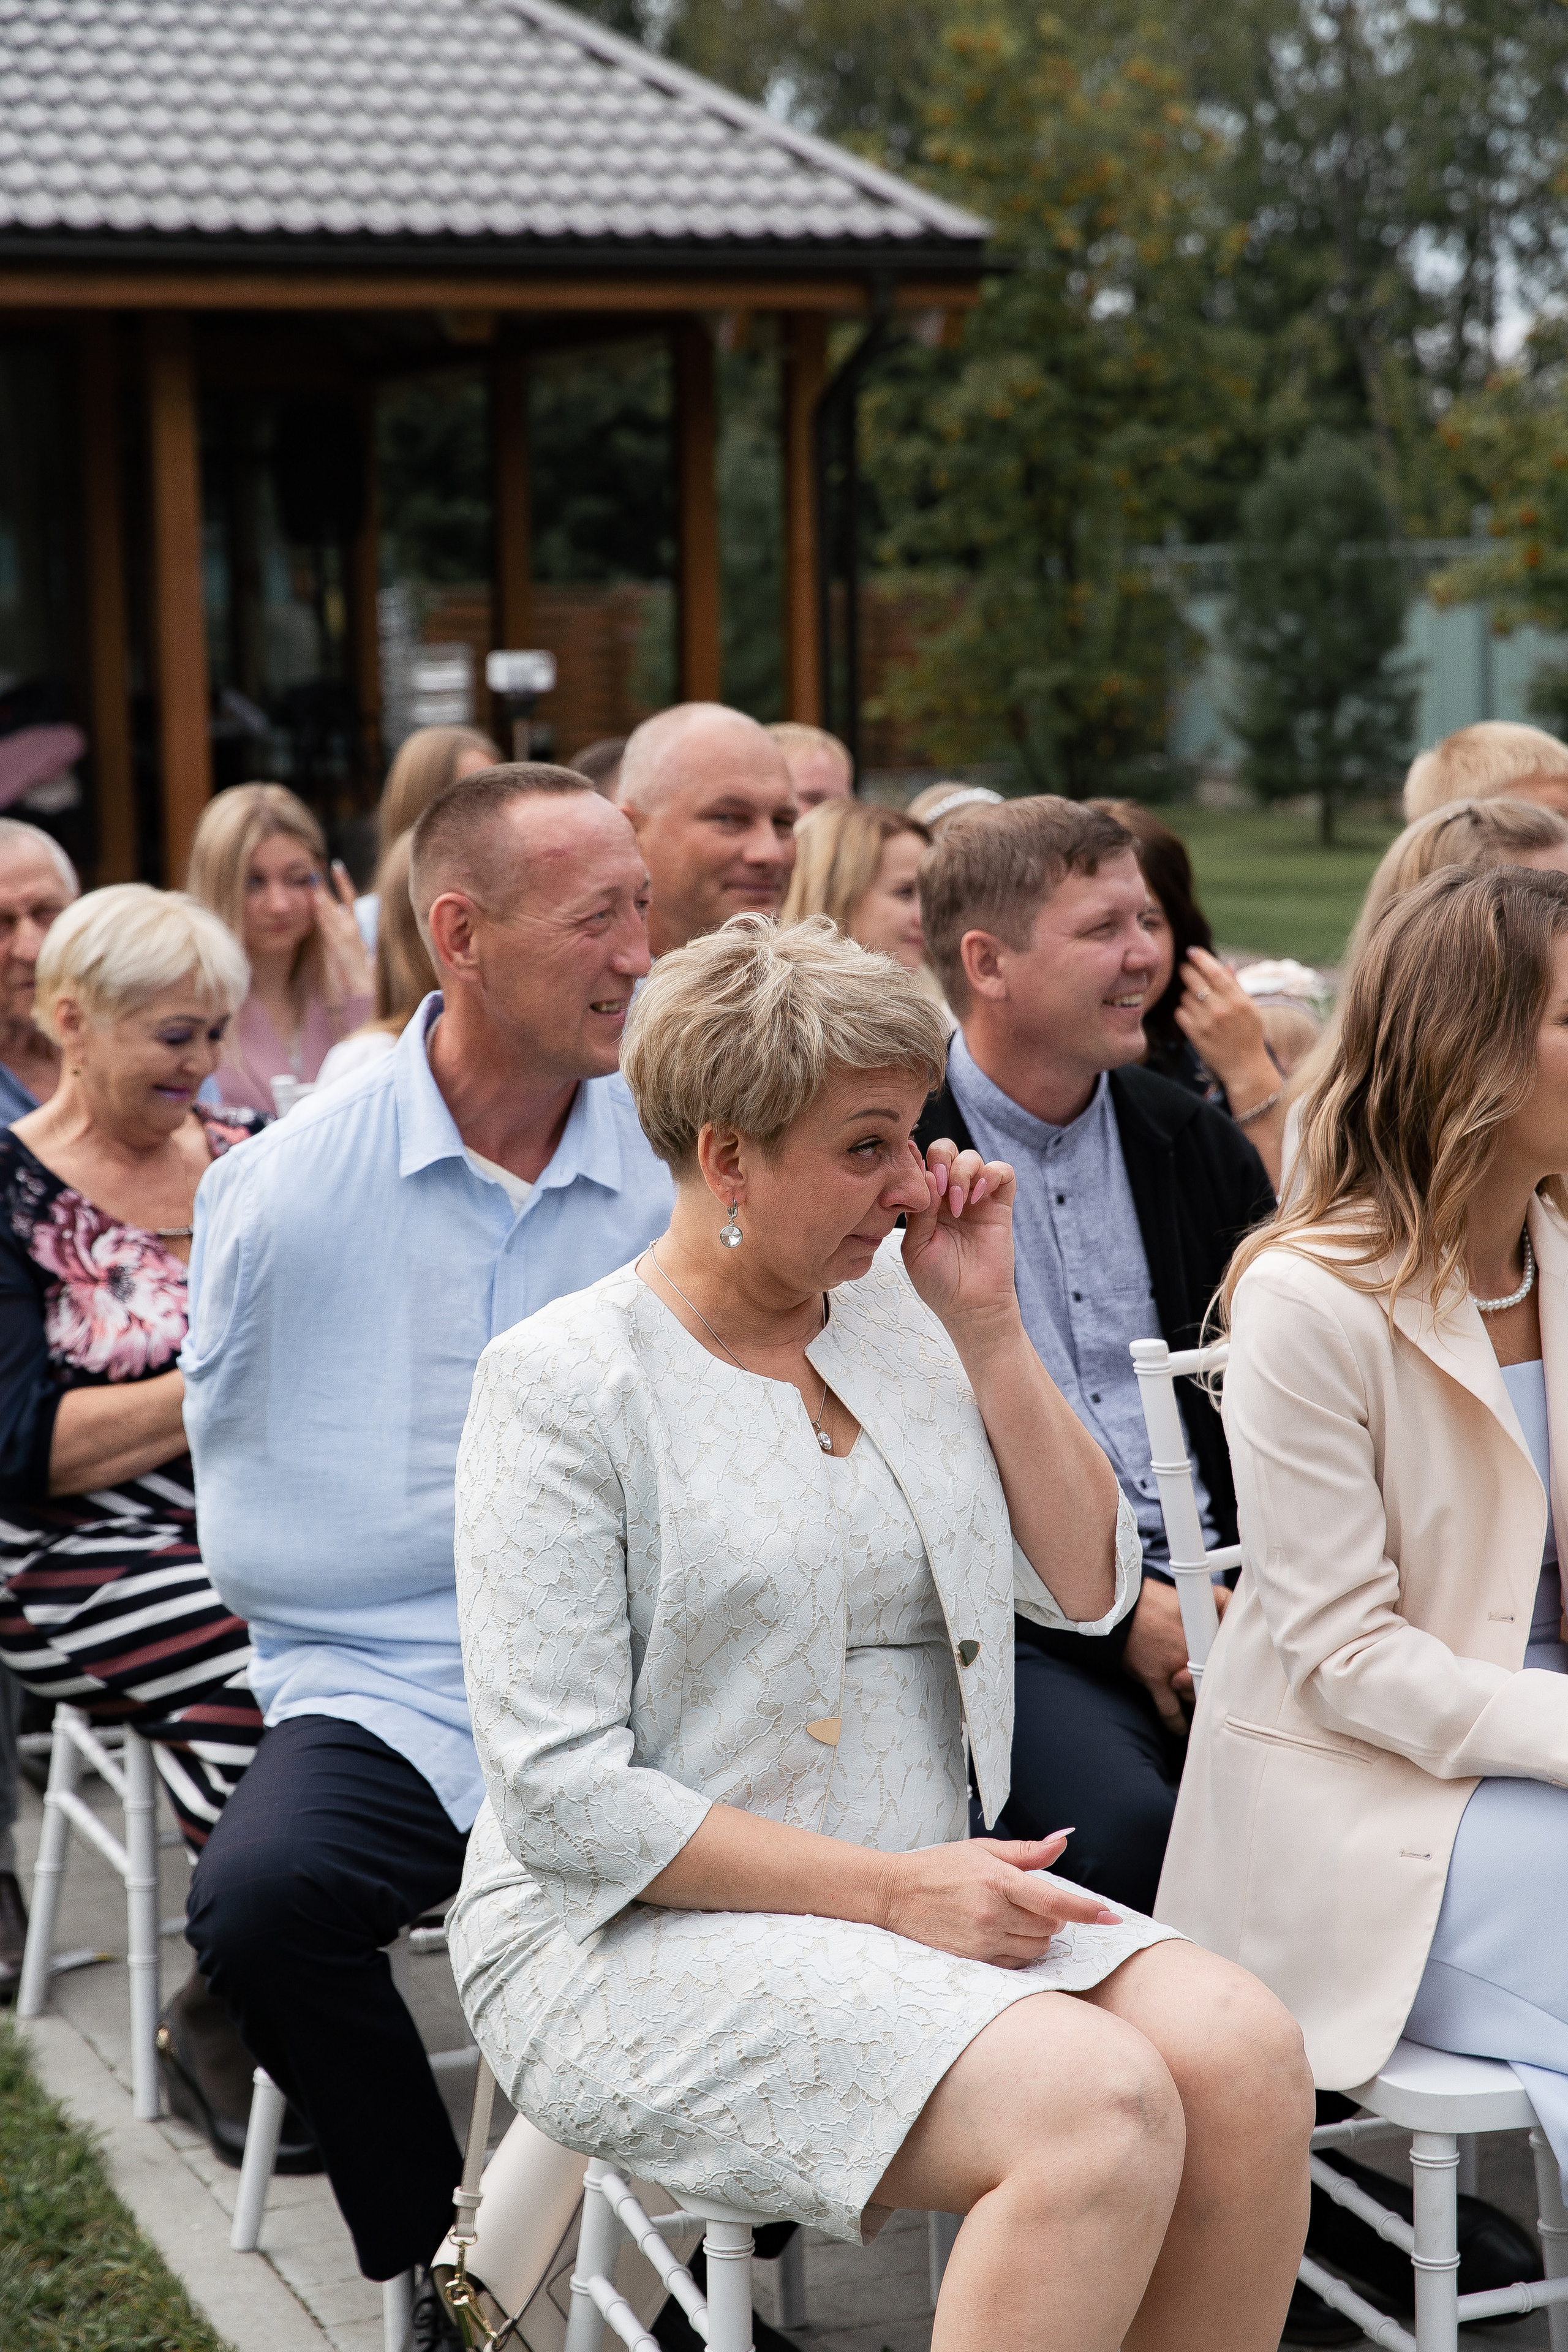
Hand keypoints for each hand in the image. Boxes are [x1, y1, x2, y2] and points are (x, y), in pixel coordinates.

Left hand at [311, 860, 372, 1010]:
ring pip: (331, 912)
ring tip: (313, 883)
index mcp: (356, 925)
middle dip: (325, 886)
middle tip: (314, 870)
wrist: (362, 982)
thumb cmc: (356, 965)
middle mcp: (352, 927)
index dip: (343, 881)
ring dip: (321, 897)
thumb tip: (335, 919)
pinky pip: (328, 924)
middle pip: (337, 901)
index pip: (350, 897)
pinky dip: (322, 913)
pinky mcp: (339, 944)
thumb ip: (345, 931)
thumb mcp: (353, 944)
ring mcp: (346, 935)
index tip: (336, 866)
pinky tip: (316, 903)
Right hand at [880, 1832, 1120, 1967]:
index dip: (1085, 1910)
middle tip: (1030, 1903)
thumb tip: (1063, 1842)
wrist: (895, 1895)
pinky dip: (1021, 1951)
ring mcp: (982, 1940)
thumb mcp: (982, 1850)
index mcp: (997, 1880)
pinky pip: (1016, 1963)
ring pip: (1037, 1948)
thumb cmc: (940, 1868)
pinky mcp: (973, 1961)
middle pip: (1049, 1927)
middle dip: (1052, 1917)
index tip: (1110, 1917)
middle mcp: (992, 1913)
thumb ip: (1027, 1851)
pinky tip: (1002, 1934)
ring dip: (1038, 1936)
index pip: (1053, 1900)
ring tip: (1014, 1917)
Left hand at [900, 1140, 1018, 1341]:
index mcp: (925, 1202)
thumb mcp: (915, 1247)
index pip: (920, 1164)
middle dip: (941, 1159)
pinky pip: (1003, 1172)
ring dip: (962, 1172)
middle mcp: (950, 1196)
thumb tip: (928, 1174)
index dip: (916, 1160)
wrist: (970, 1306)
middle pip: (945, 1150)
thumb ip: (919, 1211)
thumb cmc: (939, 1281)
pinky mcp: (1001, 1205)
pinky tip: (979, 1197)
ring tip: (958, 1205)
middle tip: (940, 1186)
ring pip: (972, 1156)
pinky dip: (991, 1174)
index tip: (912, 1173)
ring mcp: (977, 1198)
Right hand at [1123, 1577, 1229, 1730]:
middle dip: (1214, 1681)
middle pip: (1213, 1678)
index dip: (1235, 1664)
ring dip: (1196, 1696)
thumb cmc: (1155, 1601)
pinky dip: (1176, 1723)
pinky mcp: (1156, 1681)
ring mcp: (1174, 1670)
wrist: (1120, 1608)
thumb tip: (1238, 1610)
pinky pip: (1169, 1711)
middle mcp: (1193, 1654)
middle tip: (1217, 1685)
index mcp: (1205, 1633)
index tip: (1242, 1672)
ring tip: (1199, 1699)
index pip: (1231, 1655)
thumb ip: (1223, 1601)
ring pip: (1195, 1694)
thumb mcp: (1194, 1593)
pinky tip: (1181, 1729)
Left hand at [1172, 947, 1274, 1107]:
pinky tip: (1193, 1015)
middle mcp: (1221, 1009)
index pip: (1214, 971)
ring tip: (1197, 1001)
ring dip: (1187, 995)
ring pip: (1185, 996)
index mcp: (1238, 1000)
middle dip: (1187, 971)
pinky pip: (1180, 1013)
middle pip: (1194, 980)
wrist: (1245, 1067)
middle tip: (1185, 969)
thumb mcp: (1251, 1008)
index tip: (1192, 951)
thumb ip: (1236, 986)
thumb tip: (1225, 964)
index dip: (1200, 958)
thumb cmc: (1249, 1034)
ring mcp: (1206, 1023)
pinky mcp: (1195, 1035)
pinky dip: (1184, 1011)